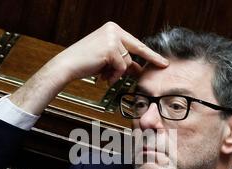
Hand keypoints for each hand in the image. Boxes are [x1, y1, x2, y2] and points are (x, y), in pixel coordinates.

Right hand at [54, 21, 168, 84]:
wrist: (67, 65)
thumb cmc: (85, 63)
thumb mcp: (107, 60)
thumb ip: (123, 61)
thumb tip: (139, 69)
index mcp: (112, 29)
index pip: (135, 43)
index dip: (150, 54)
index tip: (162, 61)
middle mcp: (113, 29)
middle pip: (136, 50)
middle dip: (147, 60)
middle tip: (164, 65)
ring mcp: (112, 37)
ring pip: (127, 62)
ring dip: (117, 73)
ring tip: (105, 76)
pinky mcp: (110, 48)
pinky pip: (121, 67)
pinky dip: (114, 75)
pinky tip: (103, 77)